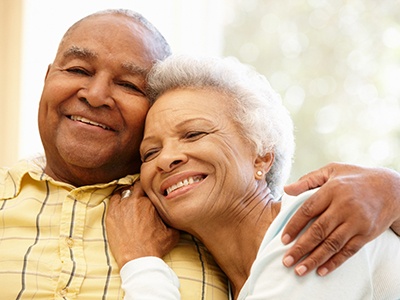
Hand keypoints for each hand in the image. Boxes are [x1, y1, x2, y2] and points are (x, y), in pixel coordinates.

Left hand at [106, 181, 179, 268]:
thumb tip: (177, 215)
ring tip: (130, 200)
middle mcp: (135, 201)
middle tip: (141, 195)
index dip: (151, 189)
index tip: (151, 193)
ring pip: (124, 191)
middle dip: (139, 190)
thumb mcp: (172, 233)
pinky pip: (113, 199)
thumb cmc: (155, 247)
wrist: (138, 259)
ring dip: (128, 194)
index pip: (150, 187)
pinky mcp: (111, 214)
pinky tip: (121, 204)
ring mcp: (121, 207)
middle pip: (137, 186)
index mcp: (150, 202)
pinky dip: (117, 199)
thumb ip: (173, 219)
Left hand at [281, 162, 399, 275]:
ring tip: (300, 270)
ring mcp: (357, 222)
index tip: (283, 239)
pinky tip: (321, 270)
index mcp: (332, 190)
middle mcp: (344, 207)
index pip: (308, 210)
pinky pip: (348, 251)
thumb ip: (308, 180)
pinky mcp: (366, 234)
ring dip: (314, 259)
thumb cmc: (355, 178)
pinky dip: (334, 262)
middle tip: (287, 261)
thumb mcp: (332, 170)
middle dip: (301, 248)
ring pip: (332, 244)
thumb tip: (286, 189)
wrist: (392, 189)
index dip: (294, 225)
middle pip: (318, 230)